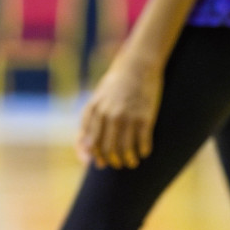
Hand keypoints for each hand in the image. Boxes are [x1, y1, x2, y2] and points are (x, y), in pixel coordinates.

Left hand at [77, 54, 163, 168]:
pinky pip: (143, 143)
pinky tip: (144, 152)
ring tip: (132, 162)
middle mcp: (110, 115)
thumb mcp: (96, 100)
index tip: (103, 162)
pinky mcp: (145, 117)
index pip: (91, 144)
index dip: (97, 157)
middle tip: (119, 164)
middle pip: (108, 150)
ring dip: (129, 161)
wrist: (138, 65)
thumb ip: (88, 124)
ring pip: (125, 150)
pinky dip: (143, 152)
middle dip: (113, 162)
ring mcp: (128, 117)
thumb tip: (84, 152)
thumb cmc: (116, 84)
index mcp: (95, 111)